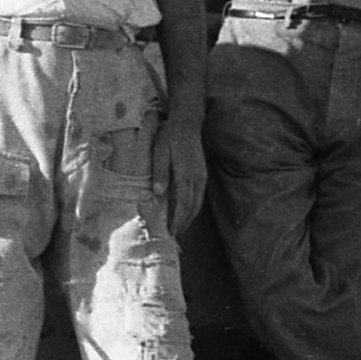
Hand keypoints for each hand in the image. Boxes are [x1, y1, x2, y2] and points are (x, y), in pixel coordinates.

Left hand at [156, 102, 210, 236]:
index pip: (183, 205)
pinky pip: (199, 197)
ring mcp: (201, 177)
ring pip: (197, 204)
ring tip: (179, 228)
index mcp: (186, 175)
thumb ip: (160, 172)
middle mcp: (197, 179)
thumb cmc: (170, 137)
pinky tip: (185, 211)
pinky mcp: (202, 175)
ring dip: (189, 217)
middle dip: (183, 223)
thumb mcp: (160, 152)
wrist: (187, 123)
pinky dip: (192, 208)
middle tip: (174, 236)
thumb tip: (158, 193)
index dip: (177, 221)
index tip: (171, 233)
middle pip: (192, 208)